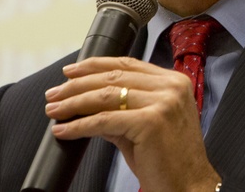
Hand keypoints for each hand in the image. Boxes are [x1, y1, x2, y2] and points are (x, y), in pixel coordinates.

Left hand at [44, 56, 220, 191]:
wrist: (191, 186)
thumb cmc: (170, 161)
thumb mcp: (146, 127)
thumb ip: (122, 112)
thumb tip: (90, 106)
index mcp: (174, 82)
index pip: (128, 64)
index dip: (96, 65)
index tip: (72, 72)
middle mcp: (171, 87)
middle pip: (114, 77)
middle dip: (78, 85)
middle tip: (54, 93)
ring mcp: (162, 102)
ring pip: (106, 96)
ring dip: (73, 103)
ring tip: (54, 110)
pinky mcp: (151, 122)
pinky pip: (104, 121)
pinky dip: (79, 125)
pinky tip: (64, 130)